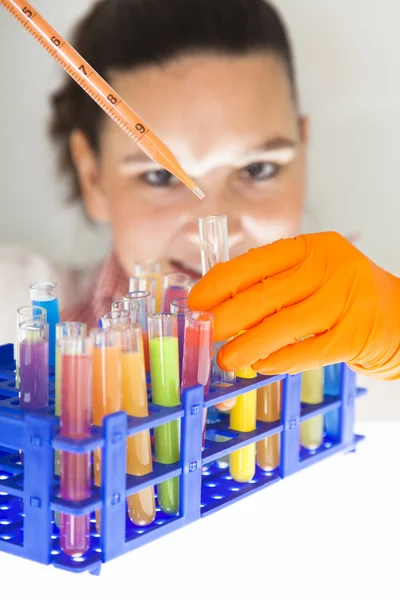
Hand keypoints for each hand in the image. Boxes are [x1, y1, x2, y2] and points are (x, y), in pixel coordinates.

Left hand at [188, 232, 399, 379]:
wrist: (397, 316)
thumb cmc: (343, 295)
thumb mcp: (312, 274)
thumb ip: (275, 283)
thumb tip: (220, 305)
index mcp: (312, 248)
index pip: (256, 262)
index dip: (220, 283)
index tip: (196, 301)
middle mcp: (330, 269)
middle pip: (266, 295)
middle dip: (227, 318)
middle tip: (205, 333)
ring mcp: (345, 302)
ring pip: (283, 326)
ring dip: (248, 346)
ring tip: (226, 359)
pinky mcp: (354, 336)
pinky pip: (308, 352)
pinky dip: (280, 360)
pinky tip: (261, 365)